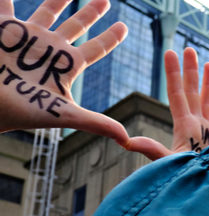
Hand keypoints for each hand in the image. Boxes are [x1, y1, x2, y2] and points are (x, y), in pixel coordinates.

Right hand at [0, 0, 127, 144]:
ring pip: (47, 10)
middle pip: (77, 25)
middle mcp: (49, 48)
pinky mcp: (2, 28)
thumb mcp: (63, 114)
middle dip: (91, 12)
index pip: (96, 48)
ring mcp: (27, 37)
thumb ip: (95, 123)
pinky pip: (5, 4)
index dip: (111, 37)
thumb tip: (126, 138)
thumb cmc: (22, 111)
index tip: (124, 27)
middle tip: (106, 0)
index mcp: (66, 64)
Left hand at [126, 48, 208, 159]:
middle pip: (192, 93)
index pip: (177, 94)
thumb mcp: (171, 163)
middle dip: (190, 71)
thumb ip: (152, 151)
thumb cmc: (191, 180)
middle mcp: (196, 127)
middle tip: (188, 49)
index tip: (170, 52)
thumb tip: (127, 141)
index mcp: (184, 127)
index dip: (173, 74)